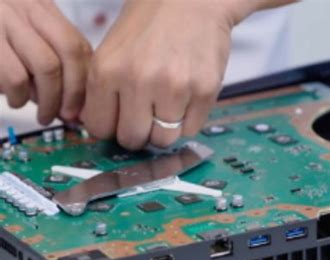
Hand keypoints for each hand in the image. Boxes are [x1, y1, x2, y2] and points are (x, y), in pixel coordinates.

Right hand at [0, 0, 91, 123]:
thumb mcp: (20, 39)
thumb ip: (47, 62)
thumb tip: (74, 103)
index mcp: (37, 6)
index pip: (78, 43)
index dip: (85, 80)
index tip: (83, 105)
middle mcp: (22, 5)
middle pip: (70, 52)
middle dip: (74, 92)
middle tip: (65, 114)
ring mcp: (1, 18)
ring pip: (47, 66)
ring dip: (49, 99)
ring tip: (37, 110)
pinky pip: (16, 76)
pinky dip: (21, 96)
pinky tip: (14, 99)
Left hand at [81, 0, 263, 149]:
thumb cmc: (151, 23)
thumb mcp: (112, 49)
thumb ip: (102, 90)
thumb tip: (99, 128)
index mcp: (108, 70)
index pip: (100, 129)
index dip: (111, 127)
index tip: (120, 121)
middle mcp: (139, 81)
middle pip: (132, 139)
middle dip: (138, 133)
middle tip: (146, 117)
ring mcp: (175, 88)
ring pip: (163, 140)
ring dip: (165, 129)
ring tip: (168, 104)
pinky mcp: (204, 92)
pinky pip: (190, 130)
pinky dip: (188, 120)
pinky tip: (186, 96)